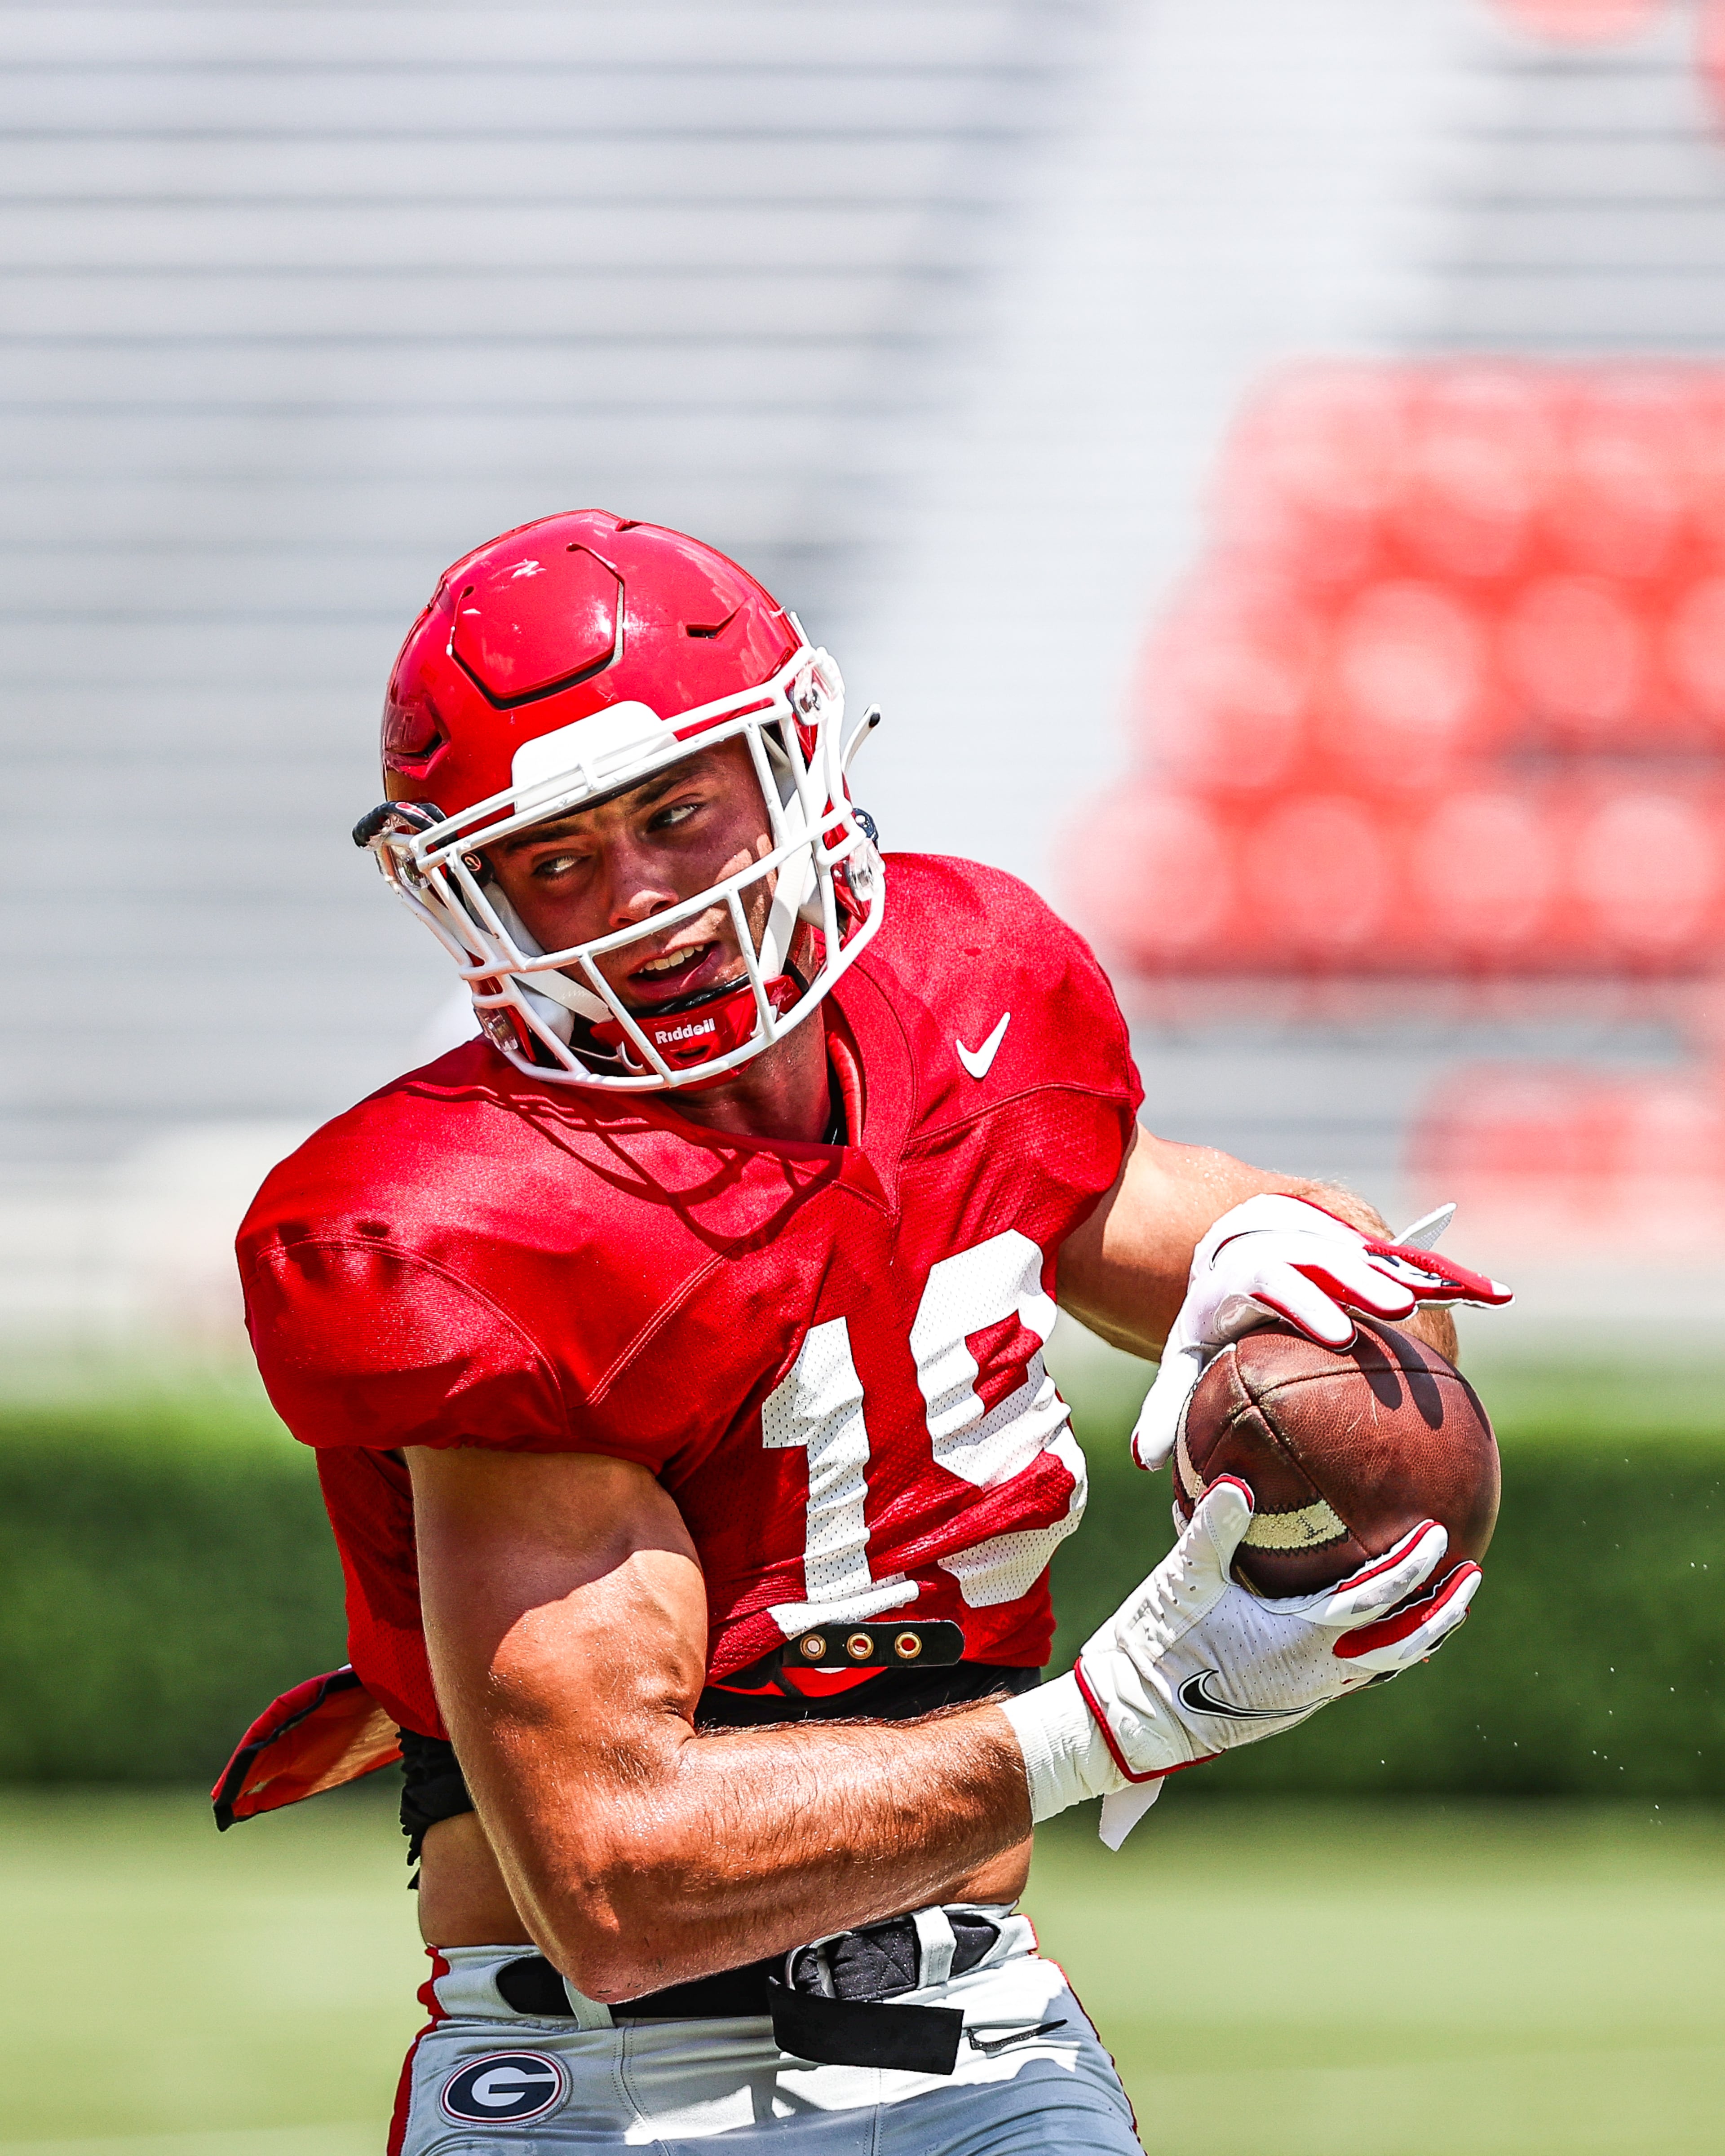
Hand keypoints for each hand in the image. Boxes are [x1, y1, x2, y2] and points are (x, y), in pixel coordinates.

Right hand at [1000, 1476, 1480, 1846]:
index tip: (1439, 1533)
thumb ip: (1211, 1528)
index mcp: (1299, 1642)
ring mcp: (1309, 1695)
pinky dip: (1383, 1649)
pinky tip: (1379, 1631)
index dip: (1411, 1566)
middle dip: (1443, 1611)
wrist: (1134, 1721)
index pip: (1374, 1598)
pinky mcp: (1293, 1703)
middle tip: (1473, 1574)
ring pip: (1386, 1666)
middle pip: (1404, 1645)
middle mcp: (1317, 1676)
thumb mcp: (1181, 1580)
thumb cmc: (1154, 1649)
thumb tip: (1235, 1480)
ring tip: (1444, 1605)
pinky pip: (1356, 1675)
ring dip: (1421, 1634)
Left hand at [1130, 1194, 1511, 1472]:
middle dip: (1363, 1281)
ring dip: (1413, 1273)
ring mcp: (1332, 1245)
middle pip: (1330, 1259)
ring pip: (1375, 1255)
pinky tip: (1497, 1295)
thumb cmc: (1212, 1317)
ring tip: (1460, 1298)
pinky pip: (1411, 1261)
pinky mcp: (1366, 1249)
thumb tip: (1143, 1460)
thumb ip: (1168, 1403)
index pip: (1275, 1280)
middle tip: (1396, 1308)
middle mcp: (1290, 1250)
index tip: (1337, 1333)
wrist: (1229, 1243)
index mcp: (1244, 1275)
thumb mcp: (1182, 1353)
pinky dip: (1450, 1275)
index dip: (1306, 1302)